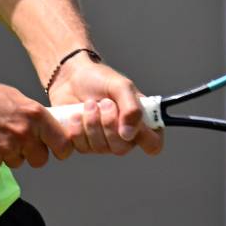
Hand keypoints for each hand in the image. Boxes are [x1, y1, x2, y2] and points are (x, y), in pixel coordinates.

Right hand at [0, 76, 71, 168]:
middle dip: (31, 154)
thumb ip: (28, 112)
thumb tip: (40, 123)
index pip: (62, 142)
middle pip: (41, 159)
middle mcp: (24, 132)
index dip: (61, 148)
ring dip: (8, 154)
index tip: (58, 151)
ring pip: (18, 162)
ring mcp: (7, 148)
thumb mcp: (9, 95)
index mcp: (33, 114)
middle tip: (17, 143)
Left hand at [47, 60, 163, 156]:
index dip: (144, 139)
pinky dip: (77, 129)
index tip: (129, 124)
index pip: (153, 144)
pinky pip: (82, 147)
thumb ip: (131, 108)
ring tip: (89, 104)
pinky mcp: (85, 144)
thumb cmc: (101, 80)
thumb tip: (129, 134)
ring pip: (100, 148)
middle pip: (121, 148)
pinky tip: (77, 114)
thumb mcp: (121, 86)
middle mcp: (125, 136)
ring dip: (91, 122)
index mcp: (141, 122)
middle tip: (105, 102)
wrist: (73, 78)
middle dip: (108, 123)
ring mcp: (104, 143)